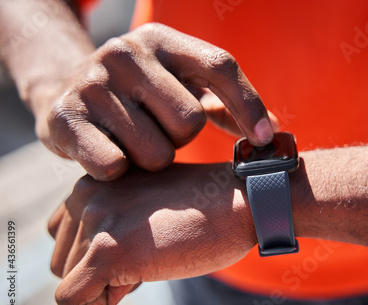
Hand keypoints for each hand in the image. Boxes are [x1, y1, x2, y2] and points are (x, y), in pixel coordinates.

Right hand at [35, 23, 274, 180]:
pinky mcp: (64, 118)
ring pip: (157, 153)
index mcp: (162, 40)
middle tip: (160, 131)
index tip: (263, 139)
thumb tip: (273, 131)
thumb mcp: (180, 85)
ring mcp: (92, 83)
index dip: (248, 104)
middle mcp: (125, 53)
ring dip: (152, 159)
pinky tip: (109, 154)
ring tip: (133, 141)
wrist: (65, 92)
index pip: (220, 66)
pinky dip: (120, 172)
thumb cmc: (141, 96)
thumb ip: (225, 104)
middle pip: (190, 121)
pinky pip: (117, 166)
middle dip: (182, 139)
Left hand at [47, 164, 255, 304]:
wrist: (243, 200)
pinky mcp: (106, 250)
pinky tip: (143, 275)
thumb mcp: (146, 202)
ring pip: (67, 281)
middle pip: (61, 261)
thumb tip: (88, 266)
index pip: (64, 236)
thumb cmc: (204, 208)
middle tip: (151, 249)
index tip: (141, 239)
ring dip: (109, 283)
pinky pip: (72, 299)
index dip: (99, 252)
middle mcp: (85, 191)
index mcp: (94, 179)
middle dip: (103, 271)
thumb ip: (112, 217)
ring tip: (153, 254)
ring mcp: (95, 219)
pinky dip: (105, 301)